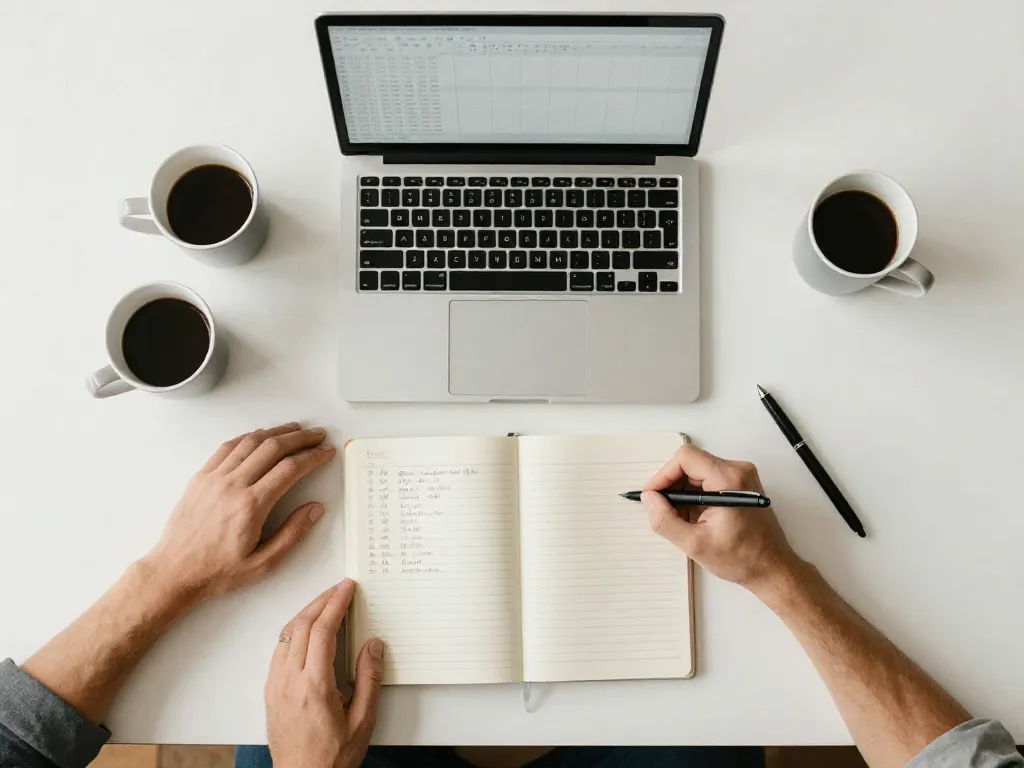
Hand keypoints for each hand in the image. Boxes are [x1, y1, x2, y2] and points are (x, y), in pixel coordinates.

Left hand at [145, 423, 335, 598]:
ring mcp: (214, 478)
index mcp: (251, 505)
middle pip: (273, 448)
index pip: (290, 469)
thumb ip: (293, 534)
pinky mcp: (200, 477)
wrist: (174, 572)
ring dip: (276, 432)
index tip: (326, 452)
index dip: (313, 457)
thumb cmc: (217, 571)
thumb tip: (315, 508)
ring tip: (294, 429)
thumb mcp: (263, 563)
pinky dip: (248, 437)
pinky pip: (227, 448)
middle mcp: (233, 485)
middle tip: (317, 435)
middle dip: (300, 438)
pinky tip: (260, 435)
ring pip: (250, 442)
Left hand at [266, 580, 383, 767]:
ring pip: (286, 635)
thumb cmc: (332, 757)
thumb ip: (369, 679)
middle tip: (338, 588)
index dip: (335, 604)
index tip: (346, 588)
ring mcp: (276, 686)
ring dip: (305, 613)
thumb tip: (373, 645)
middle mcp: (289, 682)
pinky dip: (293, 631)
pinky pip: (279, 650)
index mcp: (314, 686)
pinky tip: (305, 631)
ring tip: (324, 603)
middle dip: (321, 601)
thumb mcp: (363, 720)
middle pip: (301, 626)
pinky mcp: (270, 692)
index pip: (322, 631)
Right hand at [642, 444, 800, 593]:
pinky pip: (709, 479)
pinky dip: (695, 495)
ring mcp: (742, 477)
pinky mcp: (741, 484)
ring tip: (680, 518)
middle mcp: (738, 472)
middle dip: (672, 485)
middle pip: (691, 463)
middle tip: (662, 510)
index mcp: (729, 481)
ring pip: (698, 471)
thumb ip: (665, 520)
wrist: (772, 568)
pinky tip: (694, 517)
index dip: (663, 474)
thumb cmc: (743, 559)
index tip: (653, 494)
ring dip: (683, 492)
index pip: (686, 458)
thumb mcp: (695, 544)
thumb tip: (649, 500)